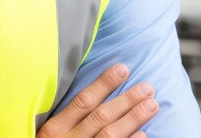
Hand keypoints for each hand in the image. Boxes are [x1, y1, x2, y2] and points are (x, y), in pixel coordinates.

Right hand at [37, 64, 158, 137]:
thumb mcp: (48, 136)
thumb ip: (66, 120)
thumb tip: (92, 98)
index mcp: (55, 129)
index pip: (83, 101)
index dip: (104, 84)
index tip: (122, 69)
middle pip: (102, 116)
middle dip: (126, 100)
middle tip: (147, 87)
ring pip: (111, 135)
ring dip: (133, 118)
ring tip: (152, 105)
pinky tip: (144, 135)